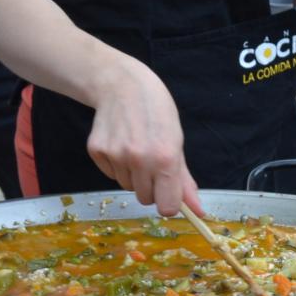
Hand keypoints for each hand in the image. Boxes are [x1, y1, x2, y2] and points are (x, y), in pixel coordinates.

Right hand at [87, 58, 202, 215]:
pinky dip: (117, 166)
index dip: (169, 202)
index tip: (168, 191)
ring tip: (136, 148)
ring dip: (133, 175)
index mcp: (165, 158)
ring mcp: (115, 156)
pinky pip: (111, 175)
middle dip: (151, 187)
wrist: (122, 84)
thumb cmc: (156, 111)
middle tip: (152, 162)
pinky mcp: (97, 151)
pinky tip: (121, 143)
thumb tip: (198, 211)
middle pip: (145, 199)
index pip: (167, 207)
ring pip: (127, 187)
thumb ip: (185, 180)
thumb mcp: (177, 141)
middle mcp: (139, 160)